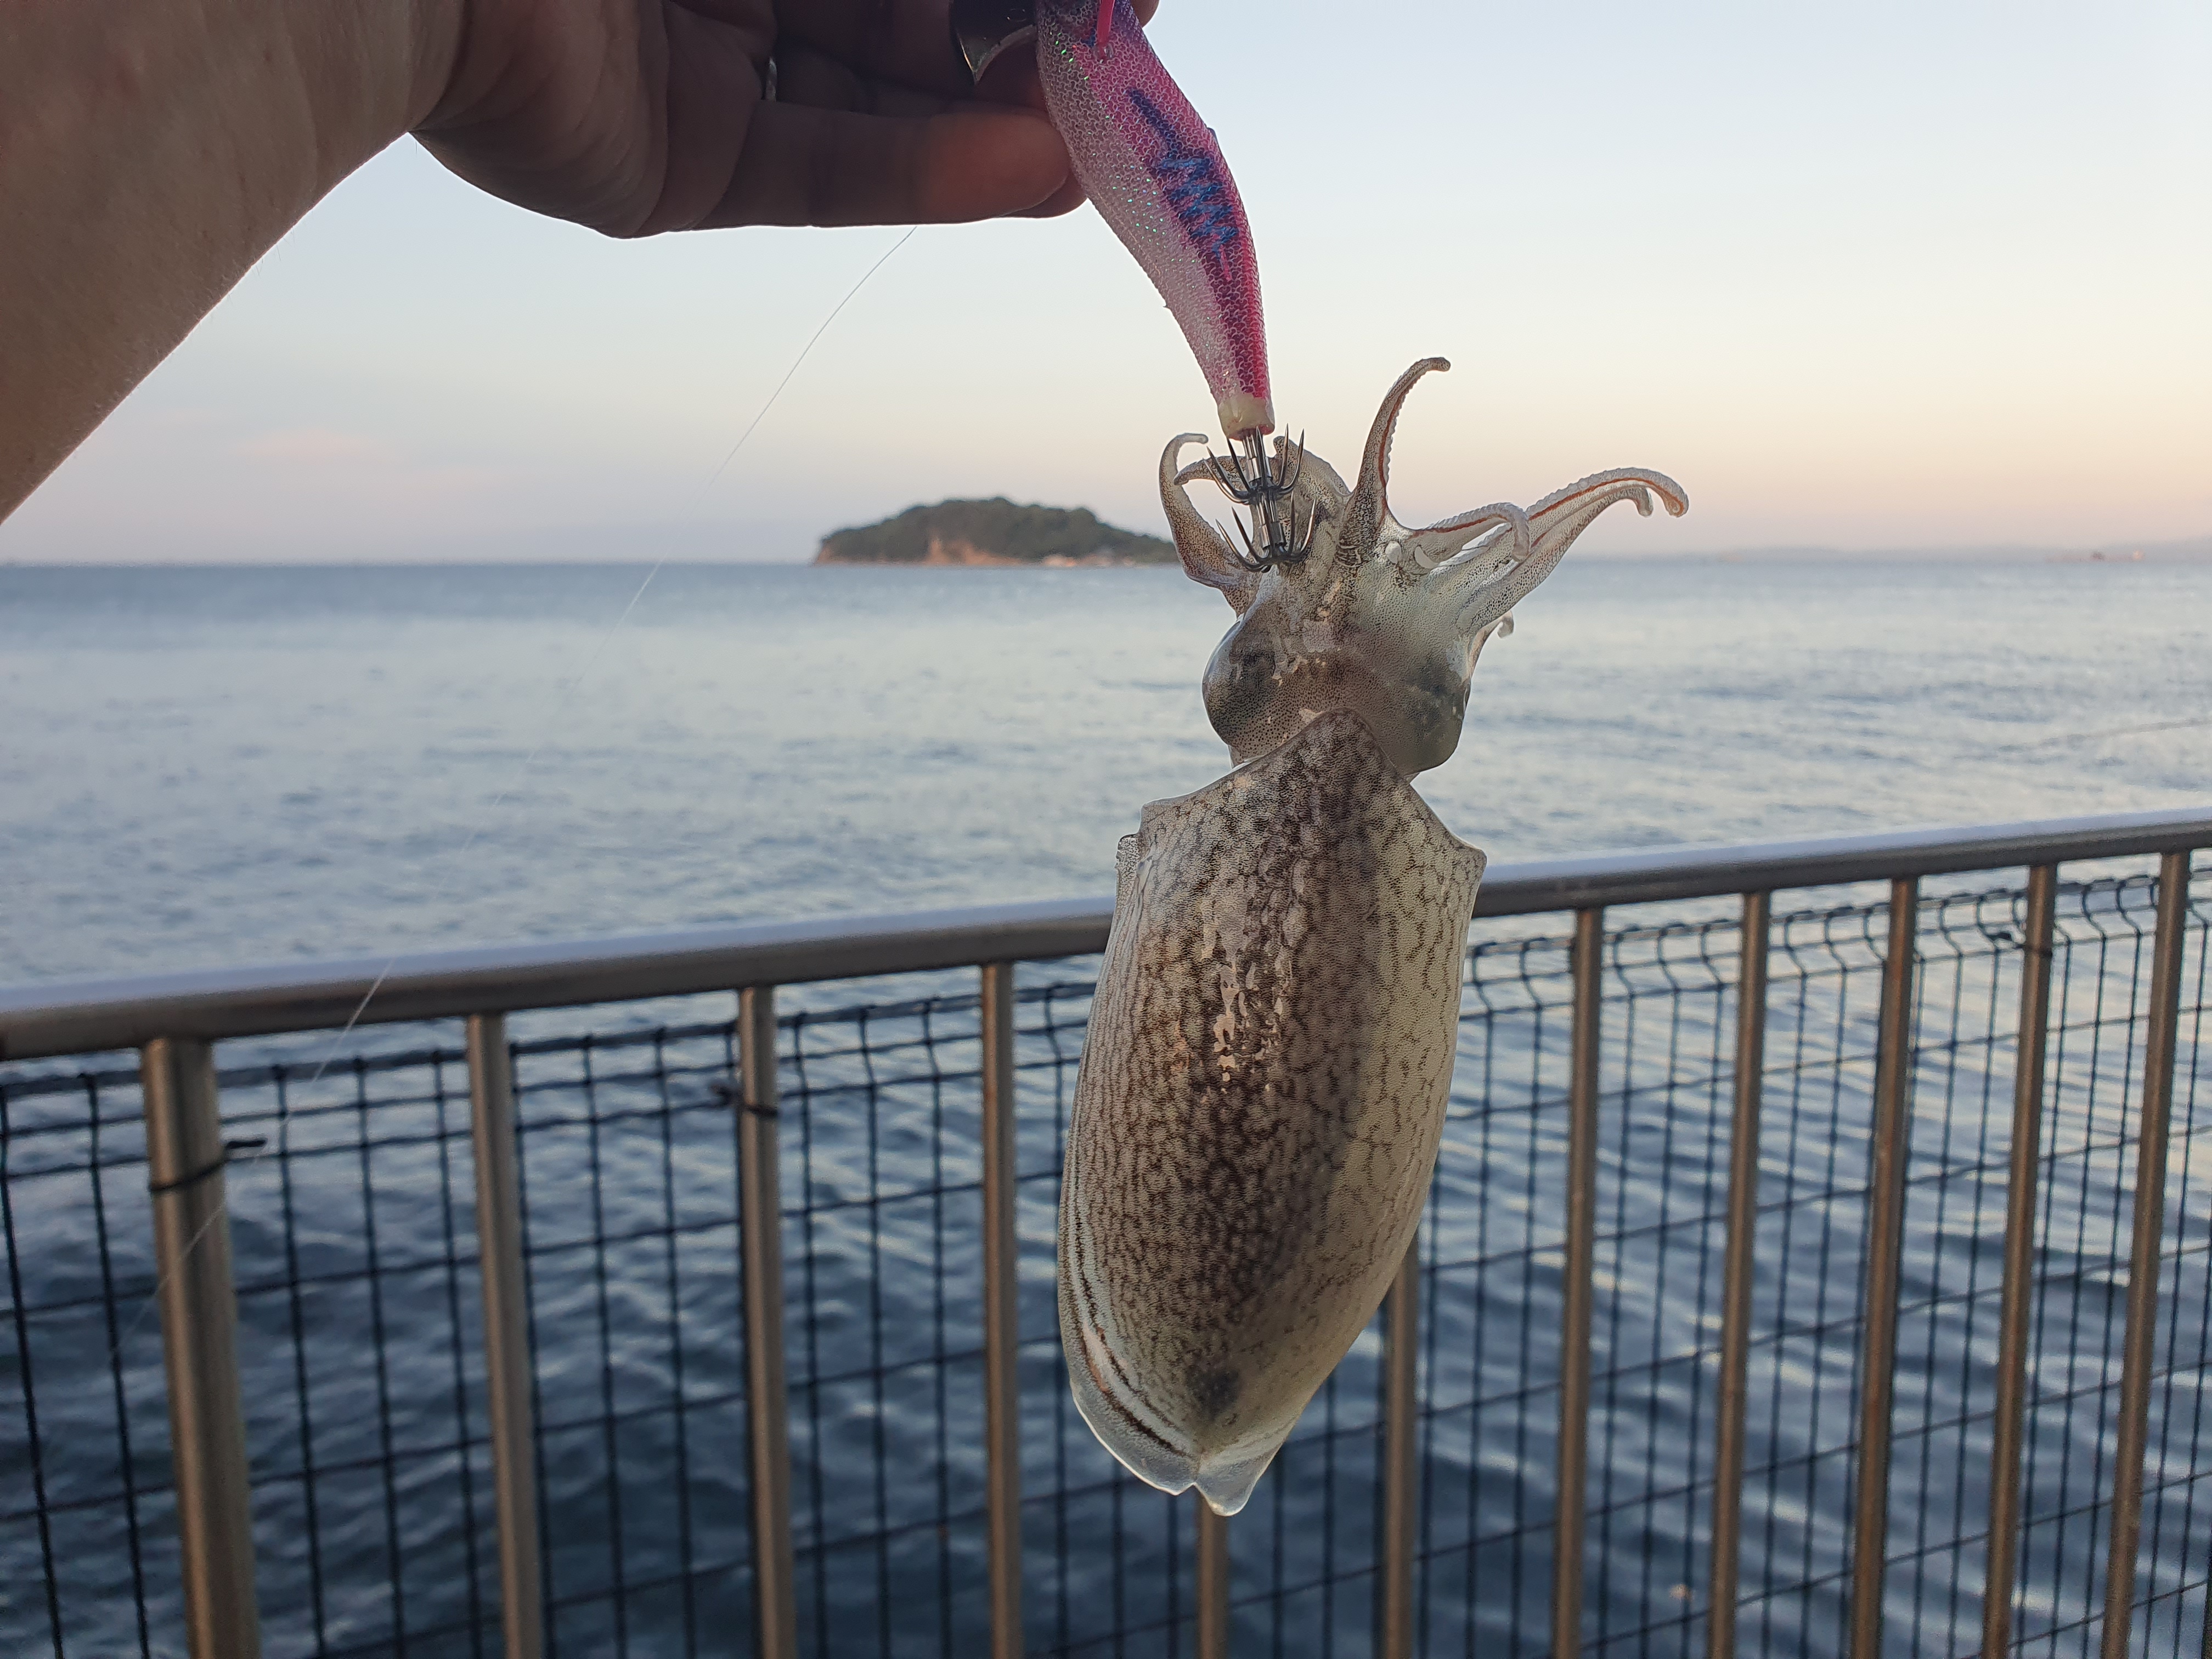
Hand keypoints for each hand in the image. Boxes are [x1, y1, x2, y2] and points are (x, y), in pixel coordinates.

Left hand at [415, 0, 1159, 235]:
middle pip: (915, 19)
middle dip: (1028, 36)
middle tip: (1131, 56)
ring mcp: (709, 73)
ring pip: (887, 99)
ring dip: (1006, 114)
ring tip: (1113, 129)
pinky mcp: (686, 169)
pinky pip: (833, 171)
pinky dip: (937, 171)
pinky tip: (1040, 168)